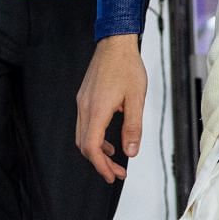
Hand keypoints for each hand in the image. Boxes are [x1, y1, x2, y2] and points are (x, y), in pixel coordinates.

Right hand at [76, 35, 145, 182]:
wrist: (115, 42)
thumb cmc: (128, 67)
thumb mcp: (136, 98)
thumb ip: (133, 126)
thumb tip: (131, 152)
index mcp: (96, 110)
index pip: (91, 147)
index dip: (100, 166)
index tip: (112, 177)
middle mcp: (84, 108)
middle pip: (84, 145)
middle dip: (99, 163)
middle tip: (117, 173)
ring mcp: (82, 102)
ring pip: (82, 135)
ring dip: (97, 150)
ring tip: (114, 160)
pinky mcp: (84, 98)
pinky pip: (85, 124)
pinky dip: (95, 137)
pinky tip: (109, 140)